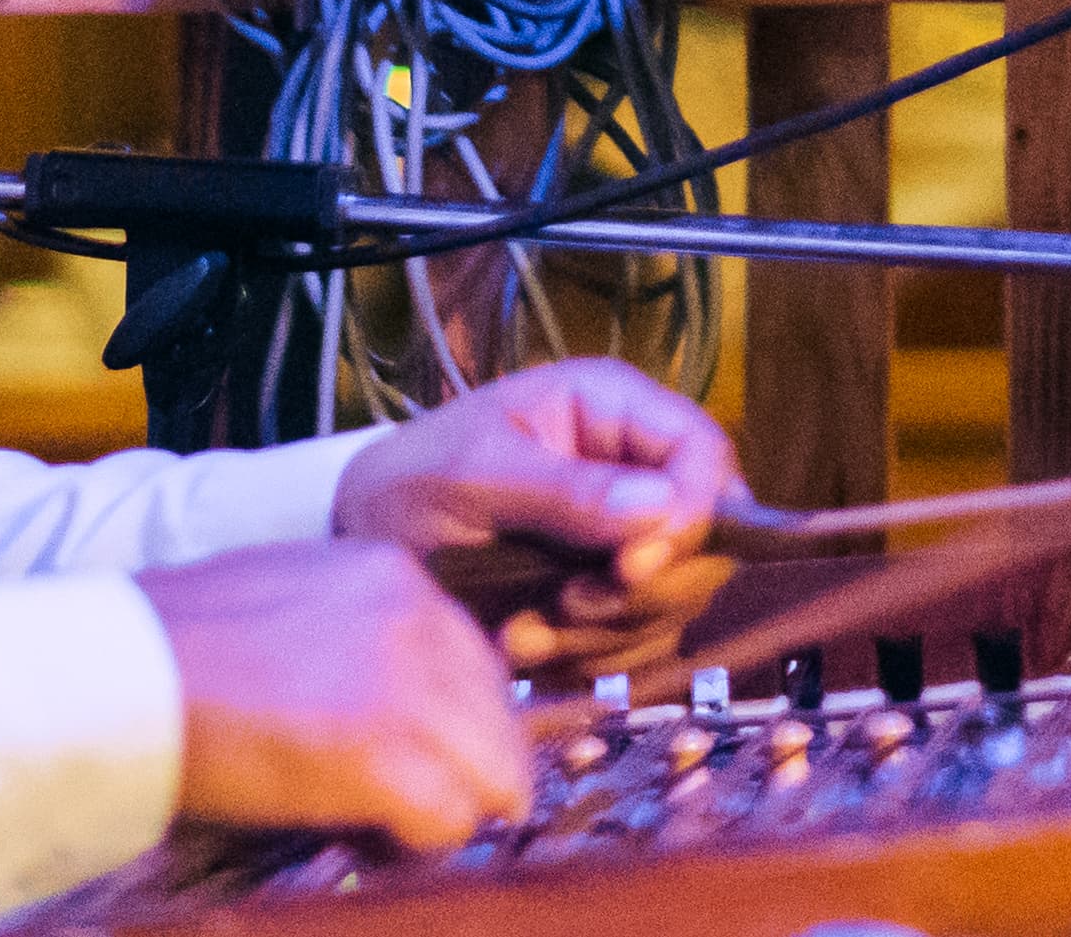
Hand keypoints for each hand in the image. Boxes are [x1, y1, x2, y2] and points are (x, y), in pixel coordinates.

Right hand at [139, 542, 533, 851]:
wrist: (115, 674)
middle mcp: (418, 621)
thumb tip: (401, 709)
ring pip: (493, 778)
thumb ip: (362, 638)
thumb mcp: (293, 601)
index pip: (480, 667)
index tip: (414, 763)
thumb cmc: (175, 646)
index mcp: (396, 577)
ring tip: (379, 830)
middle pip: (501, 724)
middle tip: (401, 810)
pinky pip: (449, 824)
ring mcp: (408, 689)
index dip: (453, 729)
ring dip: (445, 816)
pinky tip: (364, 842)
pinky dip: (416, 849)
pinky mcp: (383, 759)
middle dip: (462, 777)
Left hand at [337, 361, 744, 657]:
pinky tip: (519, 645)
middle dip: (641, 589)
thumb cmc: (409, 480)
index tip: (635, 567)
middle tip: (570, 605)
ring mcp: (625, 541)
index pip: (703, 453)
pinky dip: (583, 661)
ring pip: (672, 603)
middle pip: (707, 540)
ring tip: (519, 631)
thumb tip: (658, 509)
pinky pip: (635, 646)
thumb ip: (563, 488)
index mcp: (611, 410)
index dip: (693, 513)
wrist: (364, 543)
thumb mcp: (474, 469)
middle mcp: (634, 472)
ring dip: (601, 634)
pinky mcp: (607, 601)